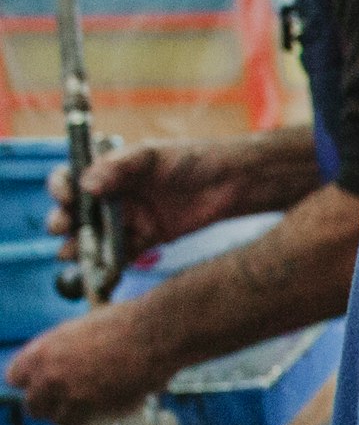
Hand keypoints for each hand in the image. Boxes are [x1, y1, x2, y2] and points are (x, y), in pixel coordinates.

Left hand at [4, 300, 172, 424]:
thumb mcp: (83, 329)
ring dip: (66, 419)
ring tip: (82, 416)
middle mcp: (48, 371)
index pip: (16, 377)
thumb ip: (68, 349)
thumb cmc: (128, 324)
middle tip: (65, 403)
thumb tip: (73, 360)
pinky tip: (95, 421)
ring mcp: (67, 391)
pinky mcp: (89, 406)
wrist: (154, 332)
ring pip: (54, 419)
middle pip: (32, 403)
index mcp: (43, 348)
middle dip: (48, 405)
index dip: (31, 383)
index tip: (43, 385)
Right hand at [53, 142, 237, 252]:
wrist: (231, 182)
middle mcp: (115, 196)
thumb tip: (86, 184)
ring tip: (69, 254)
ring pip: (97, 235)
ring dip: (80, 246)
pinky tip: (102, 269)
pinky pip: (124, 253)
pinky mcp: (149, 238)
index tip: (65, 196)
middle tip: (60, 227)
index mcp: (110, 171)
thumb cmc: (192, 159)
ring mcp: (131, 218)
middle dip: (64, 220)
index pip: (73, 179)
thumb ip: (118, 167)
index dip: (62, 188)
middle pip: (78, 211)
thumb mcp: (152, 154)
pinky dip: (111, 262)